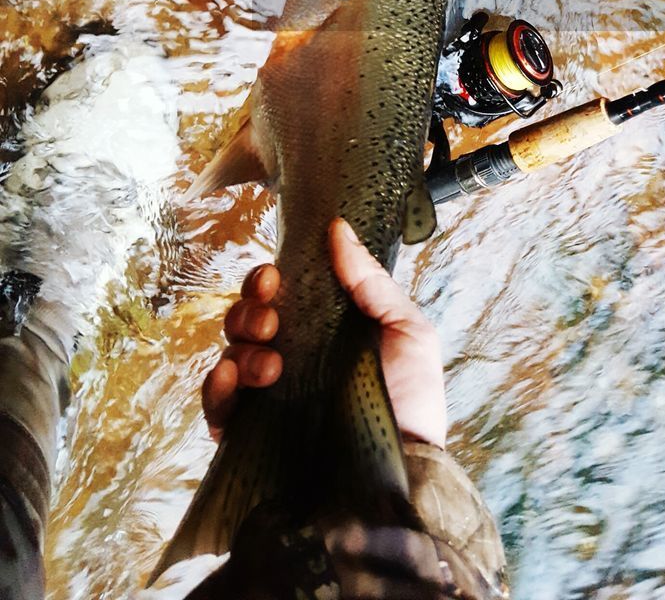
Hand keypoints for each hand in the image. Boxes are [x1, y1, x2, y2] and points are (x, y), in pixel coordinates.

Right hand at [202, 217, 445, 448]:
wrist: (404, 471)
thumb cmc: (412, 401)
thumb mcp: (406, 330)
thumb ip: (370, 280)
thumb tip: (337, 229)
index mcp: (321, 333)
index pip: (278, 296)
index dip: (266, 281)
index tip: (274, 277)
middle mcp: (291, 362)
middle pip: (247, 319)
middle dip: (249, 309)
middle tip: (272, 321)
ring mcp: (268, 399)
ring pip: (231, 354)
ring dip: (242, 346)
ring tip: (272, 365)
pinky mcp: (250, 437)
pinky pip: (216, 403)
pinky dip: (217, 385)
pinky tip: (236, 379)